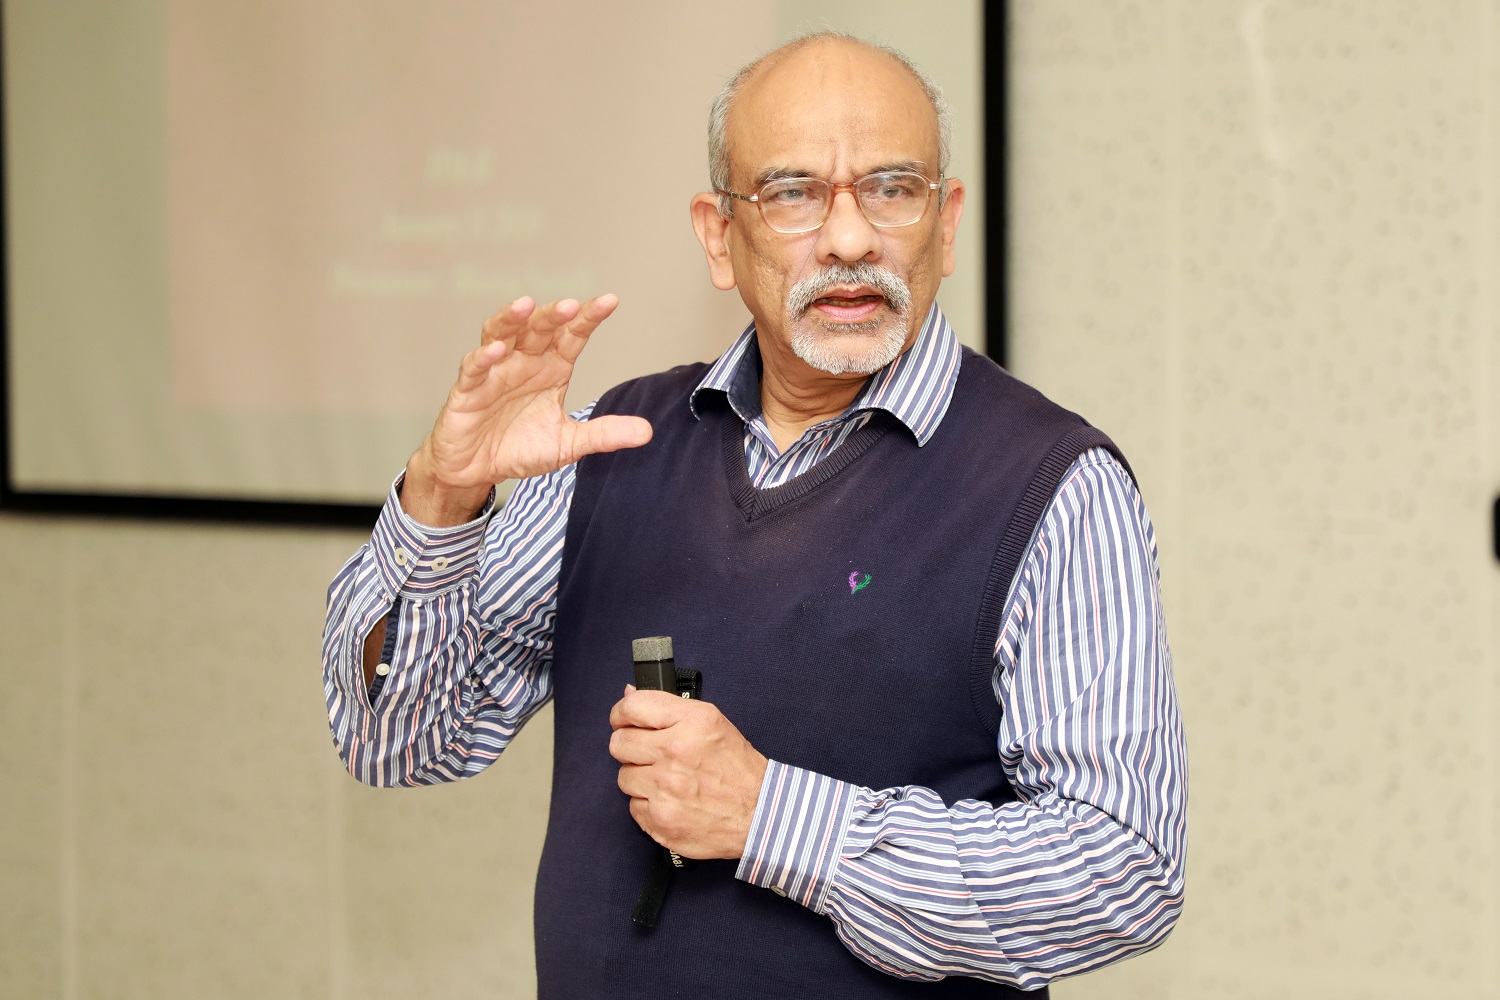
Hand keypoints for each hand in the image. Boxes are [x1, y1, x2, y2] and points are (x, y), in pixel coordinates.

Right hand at [401, 295, 652, 525]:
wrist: (477, 470)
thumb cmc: (521, 447)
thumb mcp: (568, 443)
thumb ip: (604, 434)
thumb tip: (647, 432)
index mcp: (551, 368)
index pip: (572, 336)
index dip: (588, 318)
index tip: (610, 301)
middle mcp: (524, 362)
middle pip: (538, 328)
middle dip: (553, 315)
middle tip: (570, 305)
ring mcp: (494, 372)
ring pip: (501, 334)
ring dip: (511, 319)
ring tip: (525, 306)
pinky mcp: (467, 390)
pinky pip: (474, 368)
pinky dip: (483, 357)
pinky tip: (496, 350)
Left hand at [609, 688, 768, 859]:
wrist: (760, 815)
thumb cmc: (738, 769)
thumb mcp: (712, 723)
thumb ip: (669, 708)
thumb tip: (629, 696)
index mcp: (692, 722)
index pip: (632, 708)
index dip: (622, 713)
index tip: (623, 720)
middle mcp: (675, 752)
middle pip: (619, 743)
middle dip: (630, 747)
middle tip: (647, 752)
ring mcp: (665, 789)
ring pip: (623, 777)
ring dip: (640, 778)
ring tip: (666, 780)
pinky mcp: (660, 820)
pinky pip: (634, 806)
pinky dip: (648, 804)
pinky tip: (670, 801)